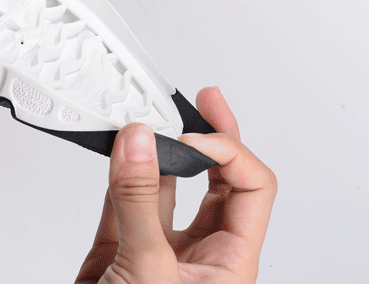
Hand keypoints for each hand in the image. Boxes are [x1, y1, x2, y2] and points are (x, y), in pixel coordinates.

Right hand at [76, 87, 276, 283]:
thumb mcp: (148, 271)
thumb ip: (140, 203)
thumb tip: (139, 143)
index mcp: (229, 262)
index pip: (252, 188)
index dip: (226, 153)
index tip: (187, 138)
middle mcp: (199, 252)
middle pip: (220, 180)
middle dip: (211, 139)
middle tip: (203, 102)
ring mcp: (159, 248)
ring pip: (169, 186)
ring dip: (157, 153)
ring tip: (146, 122)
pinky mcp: (120, 248)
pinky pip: (124, 199)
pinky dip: (118, 173)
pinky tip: (117, 153)